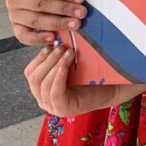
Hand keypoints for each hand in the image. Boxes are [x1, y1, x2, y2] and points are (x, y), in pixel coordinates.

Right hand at [6, 0, 86, 45]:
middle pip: (42, 5)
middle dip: (64, 9)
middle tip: (81, 13)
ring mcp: (14, 14)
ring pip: (36, 20)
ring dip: (58, 23)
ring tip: (74, 24)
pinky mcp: (16, 27)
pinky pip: (24, 36)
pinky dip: (38, 39)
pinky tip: (53, 37)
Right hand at [24, 45, 145, 116]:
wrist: (114, 86)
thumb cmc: (94, 74)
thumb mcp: (73, 62)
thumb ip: (61, 54)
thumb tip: (54, 35)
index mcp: (44, 87)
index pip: (30, 72)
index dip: (39, 57)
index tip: (50, 43)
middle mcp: (44, 98)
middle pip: (34, 78)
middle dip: (47, 60)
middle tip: (61, 47)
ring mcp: (53, 106)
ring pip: (43, 84)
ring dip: (54, 65)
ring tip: (68, 52)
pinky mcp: (63, 109)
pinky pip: (54, 92)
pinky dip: (58, 77)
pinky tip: (65, 65)